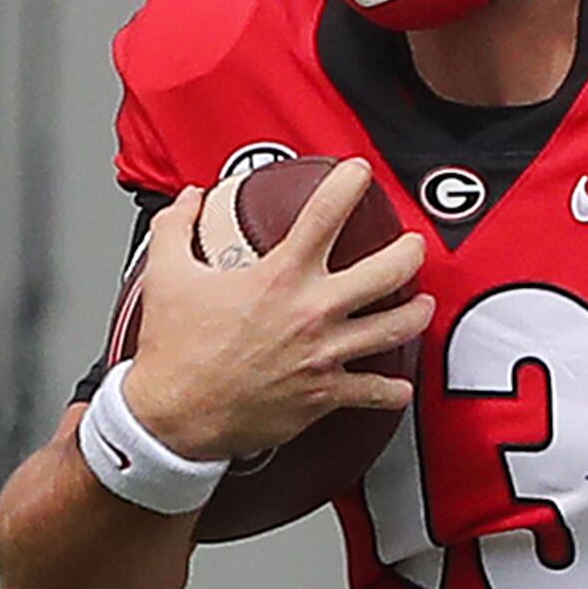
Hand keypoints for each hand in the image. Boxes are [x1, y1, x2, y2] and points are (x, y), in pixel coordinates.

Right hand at [120, 162, 431, 462]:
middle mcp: (311, 312)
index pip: (328, 213)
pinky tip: (398, 384)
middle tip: (411, 245)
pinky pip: (376, 391)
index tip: (358, 172)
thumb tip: (189, 200)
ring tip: (421, 304)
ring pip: (396, 327)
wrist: (174, 416)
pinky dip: (393, 389)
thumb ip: (177, 227)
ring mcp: (324, 355)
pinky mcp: (325, 394)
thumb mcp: (166, 274)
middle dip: (409, 251)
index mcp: (279, 277)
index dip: (350, 183)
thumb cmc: (174, 352)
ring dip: (416, 313)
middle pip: (388, 270)